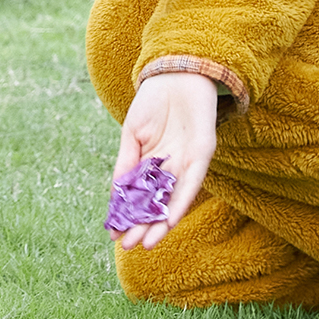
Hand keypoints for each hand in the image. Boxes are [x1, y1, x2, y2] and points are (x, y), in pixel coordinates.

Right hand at [110, 73, 217, 249]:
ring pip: (174, 198)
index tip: (114, 235)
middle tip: (128, 247)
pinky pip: (193, 181)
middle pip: (157, 202)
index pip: (140, 196)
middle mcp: (172, 166)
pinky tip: (169, 219)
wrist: (176, 72)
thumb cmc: (153, 101)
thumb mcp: (132, 134)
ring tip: (147, 243)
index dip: (128, 215)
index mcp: (153, 162)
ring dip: (161, 222)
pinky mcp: (204, 152)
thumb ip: (126, 163)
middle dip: (143, 225)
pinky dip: (181, 201)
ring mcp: (188, 161)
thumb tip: (116, 194)